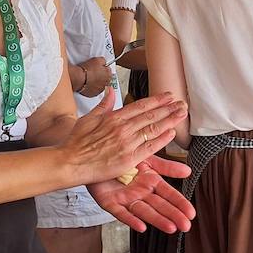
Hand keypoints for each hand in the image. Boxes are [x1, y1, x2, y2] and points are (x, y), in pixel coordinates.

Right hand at [59, 88, 186, 184]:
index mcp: (114, 117)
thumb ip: (103, 105)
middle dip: (168, 108)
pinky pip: (150, 147)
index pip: (140, 105)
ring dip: (170, 120)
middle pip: (151, 115)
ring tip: (182, 113)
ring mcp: (126, 142)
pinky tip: (172, 132)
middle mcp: (122, 128)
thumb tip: (110, 91)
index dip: (157, 100)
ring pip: (153, 128)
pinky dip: (162, 139)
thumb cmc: (76, 142)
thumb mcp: (88, 118)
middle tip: (183, 103)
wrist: (70, 162)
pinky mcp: (128, 158)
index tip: (169, 96)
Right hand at [76, 57, 111, 95]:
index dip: (103, 68)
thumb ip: (104, 61)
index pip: (109, 70)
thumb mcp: (98, 60)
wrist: (79, 78)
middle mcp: (107, 84)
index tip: (99, 67)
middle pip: (105, 78)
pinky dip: (92, 87)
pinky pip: (94, 90)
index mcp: (109, 75)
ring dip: (97, 82)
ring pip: (100, 85)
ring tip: (90, 78)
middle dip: (101, 76)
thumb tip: (104, 62)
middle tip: (94, 72)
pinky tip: (88, 83)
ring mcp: (100, 90)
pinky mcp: (94, 94)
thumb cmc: (87, 69)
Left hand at [87, 155, 194, 232]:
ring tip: (171, 228)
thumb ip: (166, 167)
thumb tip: (188, 171)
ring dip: (157, 220)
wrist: (95, 154)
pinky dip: (131, 220)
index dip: (180, 203)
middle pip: (159, 205)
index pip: (169, 194)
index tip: (191, 213)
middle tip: (186, 226)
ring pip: (144, 211)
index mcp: (150, 183)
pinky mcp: (109, 202)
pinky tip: (141, 227)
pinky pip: (121, 213)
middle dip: (173, 215)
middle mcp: (140, 193)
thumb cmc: (121, 158)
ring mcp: (125, 199)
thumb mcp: (147, 159)